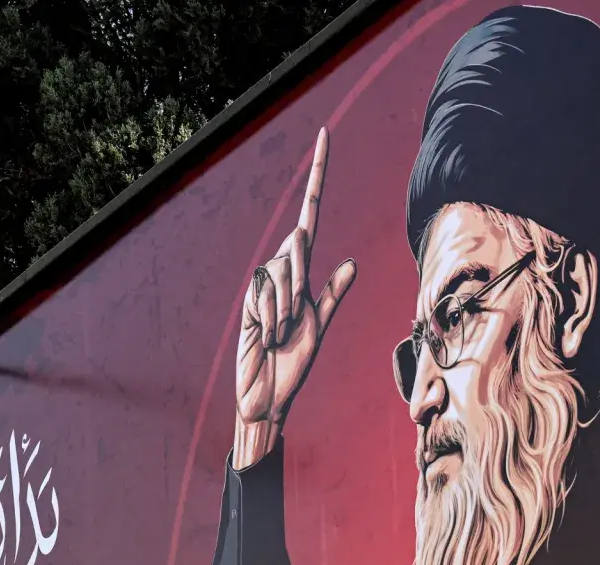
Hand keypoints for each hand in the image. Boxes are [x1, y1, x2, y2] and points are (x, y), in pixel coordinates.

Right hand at [233, 127, 356, 468]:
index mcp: (303, 274)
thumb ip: (332, 296)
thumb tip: (352, 263)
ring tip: (280, 333)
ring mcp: (262, 285)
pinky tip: (266, 333)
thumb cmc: (293, 364)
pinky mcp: (247, 300)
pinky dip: (273, 315)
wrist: (266, 394)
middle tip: (293, 324)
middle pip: (299, 246)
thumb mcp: (319, 327)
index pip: (311, 215)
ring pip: (283, 270)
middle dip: (301, 285)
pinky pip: (266, 290)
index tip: (324, 136)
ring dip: (288, 308)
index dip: (317, 177)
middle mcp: (281, 272)